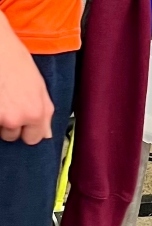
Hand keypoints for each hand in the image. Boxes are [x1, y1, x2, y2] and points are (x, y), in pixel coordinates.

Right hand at [0, 13, 54, 144]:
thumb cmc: (14, 58)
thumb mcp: (38, 86)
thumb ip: (44, 112)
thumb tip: (45, 133)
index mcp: (36, 113)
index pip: (33, 139)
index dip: (26, 129)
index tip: (22, 120)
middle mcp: (17, 118)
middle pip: (12, 136)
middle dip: (9, 124)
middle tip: (6, 102)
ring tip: (0, 97)